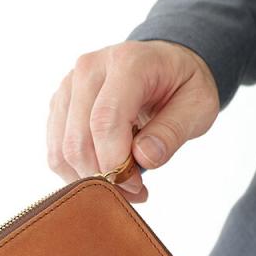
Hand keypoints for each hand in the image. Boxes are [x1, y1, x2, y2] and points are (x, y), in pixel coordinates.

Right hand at [47, 39, 218, 201]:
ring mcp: (69, 87)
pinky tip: (106, 173)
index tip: (138, 186)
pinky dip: (78, 173)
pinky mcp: (60, 107)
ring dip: (90, 180)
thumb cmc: (183, 86)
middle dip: (104, 177)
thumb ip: (173, 131)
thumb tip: (144, 158)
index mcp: (127, 63)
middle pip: (78, 140)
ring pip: (62, 151)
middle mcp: (89, 70)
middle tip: (135, 192)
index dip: (116, 164)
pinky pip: (57, 152)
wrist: (167, 65)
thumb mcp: (198, 106)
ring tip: (123, 184)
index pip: (105, 121)